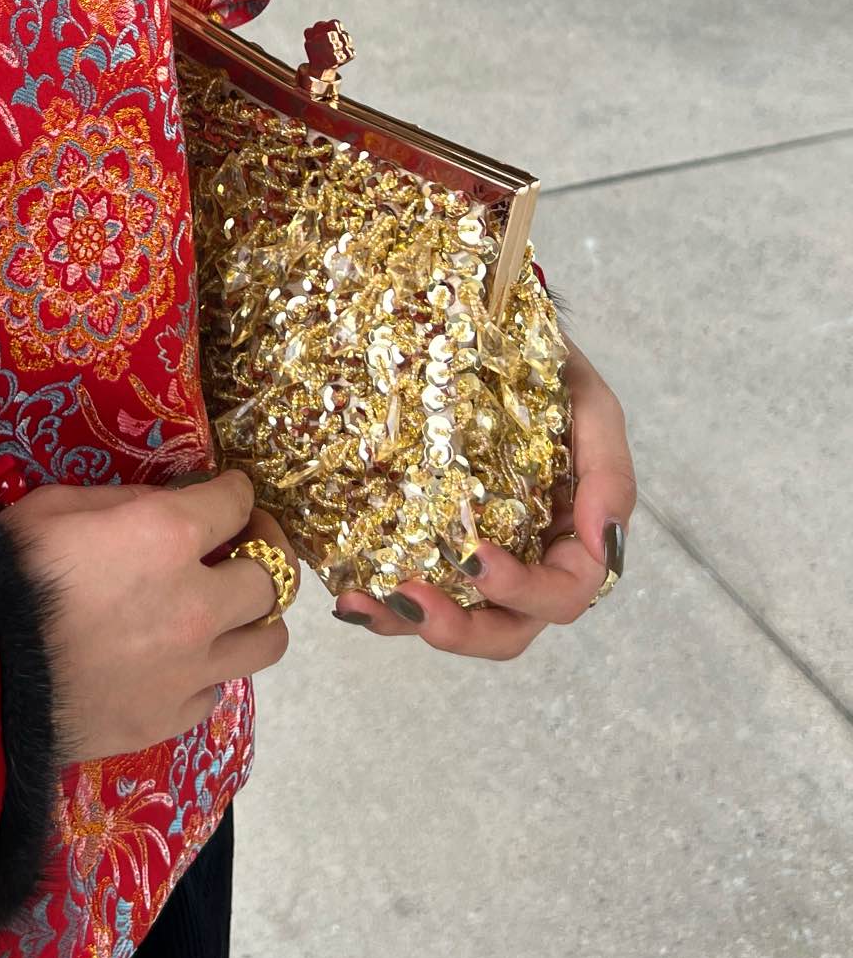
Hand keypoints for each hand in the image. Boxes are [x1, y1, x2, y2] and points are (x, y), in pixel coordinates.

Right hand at [2, 470, 299, 763]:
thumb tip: (165, 508)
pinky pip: (217, 690)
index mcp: (169, 536)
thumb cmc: (4, 572)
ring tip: (230, 610)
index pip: (238, 503)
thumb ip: (126, 504)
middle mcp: (198, 603)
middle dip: (265, 552)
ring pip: (267, 643)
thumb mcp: (59, 506)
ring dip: (255, 619)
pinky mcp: (170, 718)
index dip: (237, 493)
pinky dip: (208, 671)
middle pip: (273, 577)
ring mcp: (190, 668)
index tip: (231, 494)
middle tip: (245, 547)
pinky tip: (179, 661)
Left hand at [332, 336, 634, 658]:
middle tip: (412, 598)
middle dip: (461, 629)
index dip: (521, 591)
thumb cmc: (548, 370)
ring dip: (410, 622)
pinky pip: (410, 591)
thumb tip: (605, 543)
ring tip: (365, 604)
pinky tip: (349, 596)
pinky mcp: (428, 546)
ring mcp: (475, 559)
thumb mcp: (591, 405)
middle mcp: (527, 561)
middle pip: (507, 629)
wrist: (489, 328)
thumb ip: (609, 471)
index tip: (472, 558)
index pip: (563, 593)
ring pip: (455, 621)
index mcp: (573, 538)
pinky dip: (381, 605)